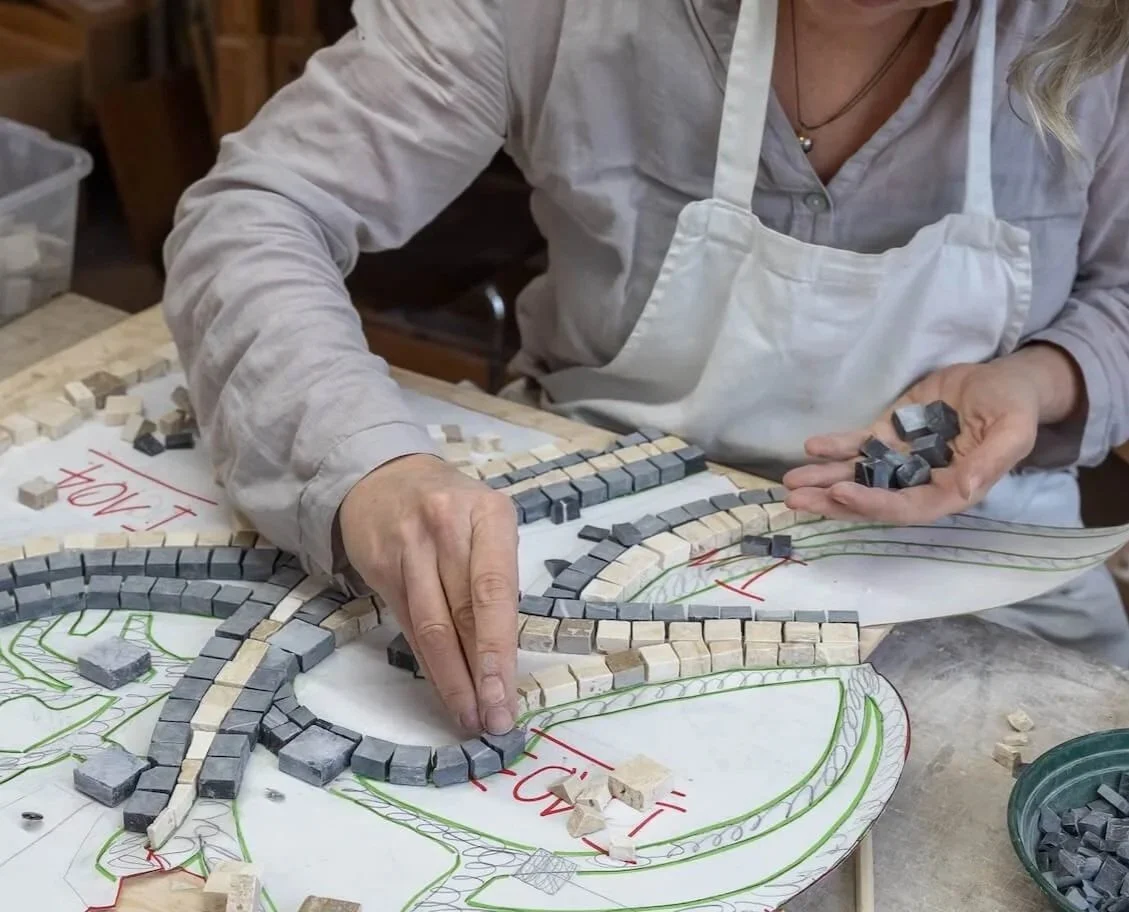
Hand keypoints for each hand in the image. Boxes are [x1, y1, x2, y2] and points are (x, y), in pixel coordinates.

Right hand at [339, 454, 518, 734]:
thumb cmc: (453, 510)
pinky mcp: (381, 566)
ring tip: (468, 717)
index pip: (494, 590)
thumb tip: (507, 655)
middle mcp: (447, 527)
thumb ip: (497, 577)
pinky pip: (407, 625)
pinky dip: (428, 662)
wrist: (384, 478)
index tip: (504, 694)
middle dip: (478, 674)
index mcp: (489, 515)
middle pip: (462, 613)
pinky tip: (443, 688)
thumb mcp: (486, 524)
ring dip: (451, 679)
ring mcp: (408, 546)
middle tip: (492, 720)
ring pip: (430, 626)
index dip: (497, 649)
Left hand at [782, 345, 1081, 523]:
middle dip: (833, 500)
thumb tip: (964, 490)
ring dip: (824, 478)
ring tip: (790, 483)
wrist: (1004, 382)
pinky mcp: (891, 433)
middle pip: (872, 497)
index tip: (841, 493)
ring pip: (859, 474)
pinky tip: (810, 447)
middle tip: (796, 499)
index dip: (873, 504)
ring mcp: (902, 458)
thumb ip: (990, 462)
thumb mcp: (1013, 432)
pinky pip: (859, 444)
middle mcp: (921, 481)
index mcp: (951, 491)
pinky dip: (835, 446)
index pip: (906, 507)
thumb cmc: (1014, 409)